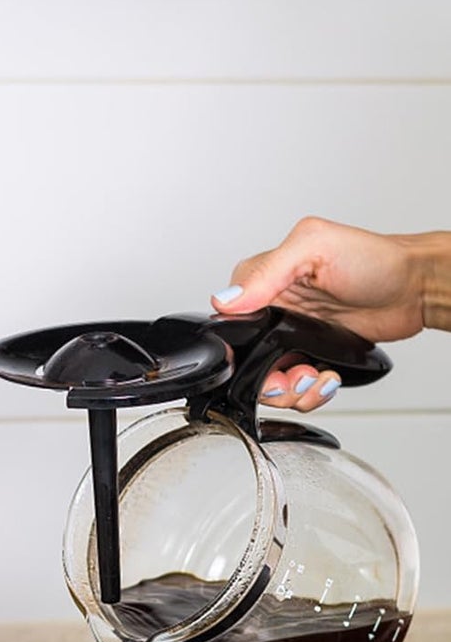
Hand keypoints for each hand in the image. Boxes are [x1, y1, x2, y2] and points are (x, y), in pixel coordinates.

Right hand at [212, 217, 425, 412]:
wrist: (416, 288)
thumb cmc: (375, 260)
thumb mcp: (314, 248)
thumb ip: (266, 272)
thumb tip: (225, 301)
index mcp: (266, 281)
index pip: (229, 319)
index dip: (238, 344)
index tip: (260, 352)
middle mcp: (276, 309)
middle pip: (246, 357)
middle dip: (266, 377)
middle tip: (291, 375)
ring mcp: (294, 334)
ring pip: (269, 378)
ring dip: (289, 389)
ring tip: (313, 377)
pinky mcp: (314, 354)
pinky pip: (296, 386)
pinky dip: (309, 393)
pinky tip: (325, 378)